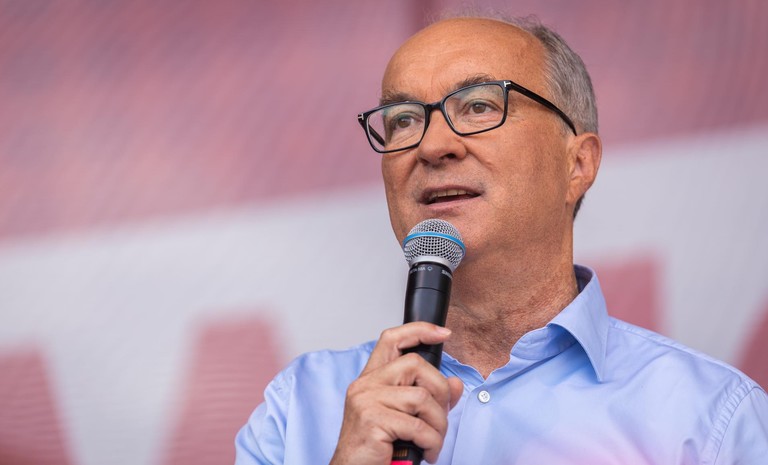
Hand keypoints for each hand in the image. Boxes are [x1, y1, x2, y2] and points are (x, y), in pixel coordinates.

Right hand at [329, 322, 463, 464]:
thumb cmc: (376, 448)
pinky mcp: (372, 420)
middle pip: (415, 364)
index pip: (392, 339)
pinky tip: (428, 452)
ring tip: (434, 441)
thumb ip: (429, 399)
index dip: (419, 331)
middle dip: (440, 391)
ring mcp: (366, 401)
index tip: (442, 333)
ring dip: (438, 424)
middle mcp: (365, 385)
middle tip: (441, 416)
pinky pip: (417, 425)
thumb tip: (454, 384)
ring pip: (421, 398)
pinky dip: (431, 442)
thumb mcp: (405, 419)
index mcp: (371, 380)